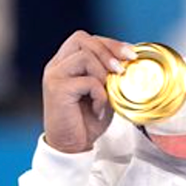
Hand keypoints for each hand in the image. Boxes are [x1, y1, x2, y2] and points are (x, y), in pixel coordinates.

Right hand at [42, 30, 136, 153]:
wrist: (72, 146)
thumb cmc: (88, 118)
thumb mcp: (104, 89)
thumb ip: (111, 72)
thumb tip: (131, 57)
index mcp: (66, 61)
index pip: (87, 39)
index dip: (110, 43)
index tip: (131, 54)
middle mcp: (57, 65)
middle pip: (82, 39)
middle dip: (109, 50)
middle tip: (123, 68)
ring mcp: (54, 75)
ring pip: (85, 57)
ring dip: (103, 74)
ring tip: (108, 93)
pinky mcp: (56, 89)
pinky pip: (86, 81)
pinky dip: (99, 94)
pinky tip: (98, 108)